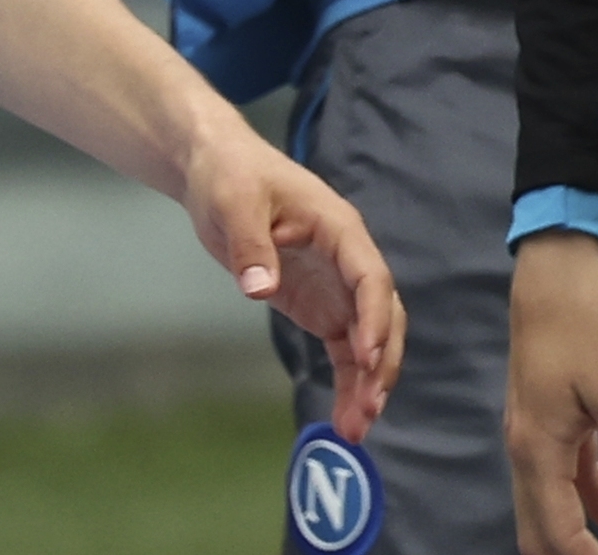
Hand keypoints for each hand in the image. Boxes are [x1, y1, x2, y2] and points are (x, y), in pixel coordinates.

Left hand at [174, 116, 404, 439]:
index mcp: (339, 229)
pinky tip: (346, 415)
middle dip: (380, 364)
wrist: (215, 170)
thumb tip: (260, 290)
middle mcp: (348, 261)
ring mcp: (337, 287)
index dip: (373, 317)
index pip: (371, 276)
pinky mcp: (319, 306)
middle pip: (381, 317)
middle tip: (367, 408)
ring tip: (355, 428)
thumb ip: (250, 245)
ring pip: (368, 341)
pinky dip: (348, 379)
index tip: (366, 356)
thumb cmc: (229, 174)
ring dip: (367, 383)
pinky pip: (343, 348)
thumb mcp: (233, 201)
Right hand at [509, 230, 597, 552]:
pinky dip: (592, 498)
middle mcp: (528, 442)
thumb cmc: (586, 323)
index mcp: (537, 443)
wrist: (560, 266)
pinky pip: (568, 470)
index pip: (554, 525)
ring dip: (581, 530)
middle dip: (563, 552)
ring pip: (552, 497)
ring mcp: (539, 426)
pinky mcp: (555, 412)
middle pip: (538, 519)